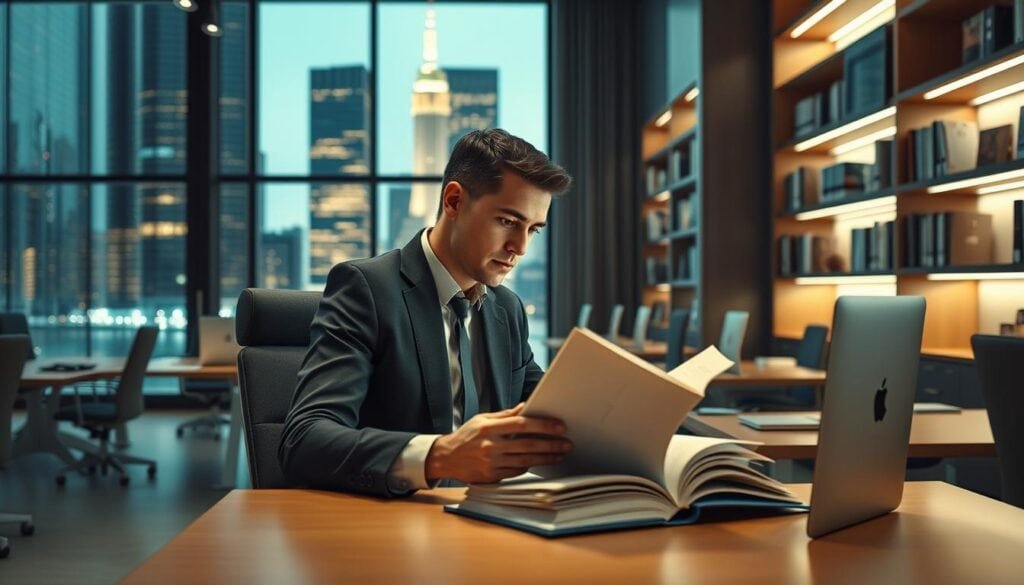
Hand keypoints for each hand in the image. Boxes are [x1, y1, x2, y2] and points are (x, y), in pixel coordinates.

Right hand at [425, 403, 571, 483]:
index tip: (559, 427)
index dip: (543, 425)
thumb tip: (526, 406)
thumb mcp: (483, 420)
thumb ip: (505, 415)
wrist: (445, 458)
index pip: (522, 424)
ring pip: (525, 460)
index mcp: (489, 428)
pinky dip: (529, 466)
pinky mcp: (491, 476)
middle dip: (550, 444)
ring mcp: (491, 462)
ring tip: (559, 454)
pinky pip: (516, 471)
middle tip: (566, 443)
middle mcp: (490, 445)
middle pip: (527, 445)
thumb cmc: (466, 436)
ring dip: (546, 458)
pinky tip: (539, 462)